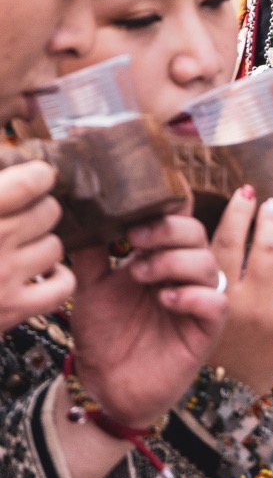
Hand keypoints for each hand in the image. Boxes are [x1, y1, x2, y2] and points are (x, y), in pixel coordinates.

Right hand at [0, 161, 72, 330]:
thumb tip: (5, 167)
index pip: (33, 181)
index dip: (37, 176)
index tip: (33, 178)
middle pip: (49, 211)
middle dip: (36, 211)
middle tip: (17, 218)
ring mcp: (4, 276)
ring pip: (55, 247)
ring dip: (40, 246)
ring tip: (18, 248)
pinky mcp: (10, 310)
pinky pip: (62, 286)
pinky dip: (57, 279)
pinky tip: (38, 274)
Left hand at [69, 211, 228, 428]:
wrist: (108, 385)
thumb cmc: (104, 336)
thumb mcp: (91, 289)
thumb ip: (94, 254)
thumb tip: (89, 214)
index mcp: (162, 257)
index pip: (179, 219)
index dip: (169, 206)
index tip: (139, 207)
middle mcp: (185, 273)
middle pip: (197, 233)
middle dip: (168, 230)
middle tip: (136, 240)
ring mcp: (200, 299)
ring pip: (207, 264)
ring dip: (174, 262)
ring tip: (141, 276)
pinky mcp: (209, 328)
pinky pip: (216, 302)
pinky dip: (192, 296)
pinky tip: (166, 300)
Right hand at [207, 188, 272, 392]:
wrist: (226, 397)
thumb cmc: (197, 348)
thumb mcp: (186, 313)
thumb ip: (191, 274)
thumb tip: (197, 225)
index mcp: (216, 300)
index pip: (225, 244)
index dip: (236, 214)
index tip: (242, 193)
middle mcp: (250, 306)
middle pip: (264, 247)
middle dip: (267, 218)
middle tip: (267, 201)